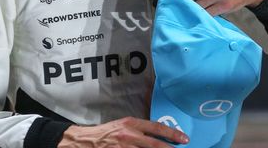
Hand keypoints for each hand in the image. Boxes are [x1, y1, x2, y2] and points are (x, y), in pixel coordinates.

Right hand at [58, 117, 188, 147]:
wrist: (84, 141)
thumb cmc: (106, 133)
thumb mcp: (123, 125)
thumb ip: (139, 130)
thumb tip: (158, 136)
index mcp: (131, 123)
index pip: (156, 128)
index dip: (172, 134)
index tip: (183, 139)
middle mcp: (129, 135)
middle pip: (155, 144)